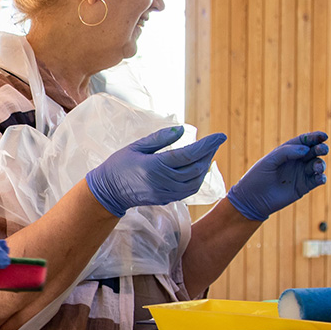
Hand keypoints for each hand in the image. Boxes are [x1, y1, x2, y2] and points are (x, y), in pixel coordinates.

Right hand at [85, 126, 227, 217]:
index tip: (221, 135)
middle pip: (196, 168)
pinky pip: (189, 190)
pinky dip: (198, 179)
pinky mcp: (166, 199)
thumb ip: (159, 138)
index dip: (207, 145)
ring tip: (208, 154)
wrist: (108, 192)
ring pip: (196, 182)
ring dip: (205, 167)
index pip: (189, 154)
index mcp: (155, 166)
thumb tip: (182, 130)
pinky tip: (198, 169)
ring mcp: (166, 193)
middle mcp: (163, 181)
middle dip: (209, 154)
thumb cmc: (119, 165)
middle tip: (214, 142)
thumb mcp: (136, 146)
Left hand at [227, 131, 328, 220]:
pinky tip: (320, 178)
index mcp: (287, 151)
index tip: (323, 136)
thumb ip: (286, 152)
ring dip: (320, 164)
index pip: (304, 141)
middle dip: (321, 148)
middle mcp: (296, 161)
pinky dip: (321, 178)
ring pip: (318, 164)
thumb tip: (306, 149)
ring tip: (316, 168)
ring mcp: (301, 173)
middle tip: (322, 150)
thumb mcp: (269, 161)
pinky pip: (317, 180)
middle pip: (314, 151)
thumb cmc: (258, 177)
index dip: (314, 137)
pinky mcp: (304, 186)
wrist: (253, 199)